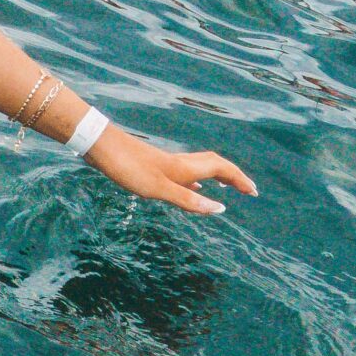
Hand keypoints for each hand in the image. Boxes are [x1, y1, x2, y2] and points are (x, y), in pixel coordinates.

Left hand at [86, 123, 257, 215]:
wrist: (101, 146)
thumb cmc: (128, 168)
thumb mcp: (159, 189)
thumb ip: (189, 199)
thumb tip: (221, 209)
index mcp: (186, 167)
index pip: (223, 170)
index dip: (240, 180)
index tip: (255, 192)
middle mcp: (181, 162)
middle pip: (216, 165)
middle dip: (234, 176)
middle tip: (247, 190)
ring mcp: (167, 163)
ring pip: (201, 167)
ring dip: (218, 176)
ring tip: (228, 187)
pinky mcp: (155, 166)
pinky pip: (185, 173)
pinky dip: (197, 180)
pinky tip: (192, 186)